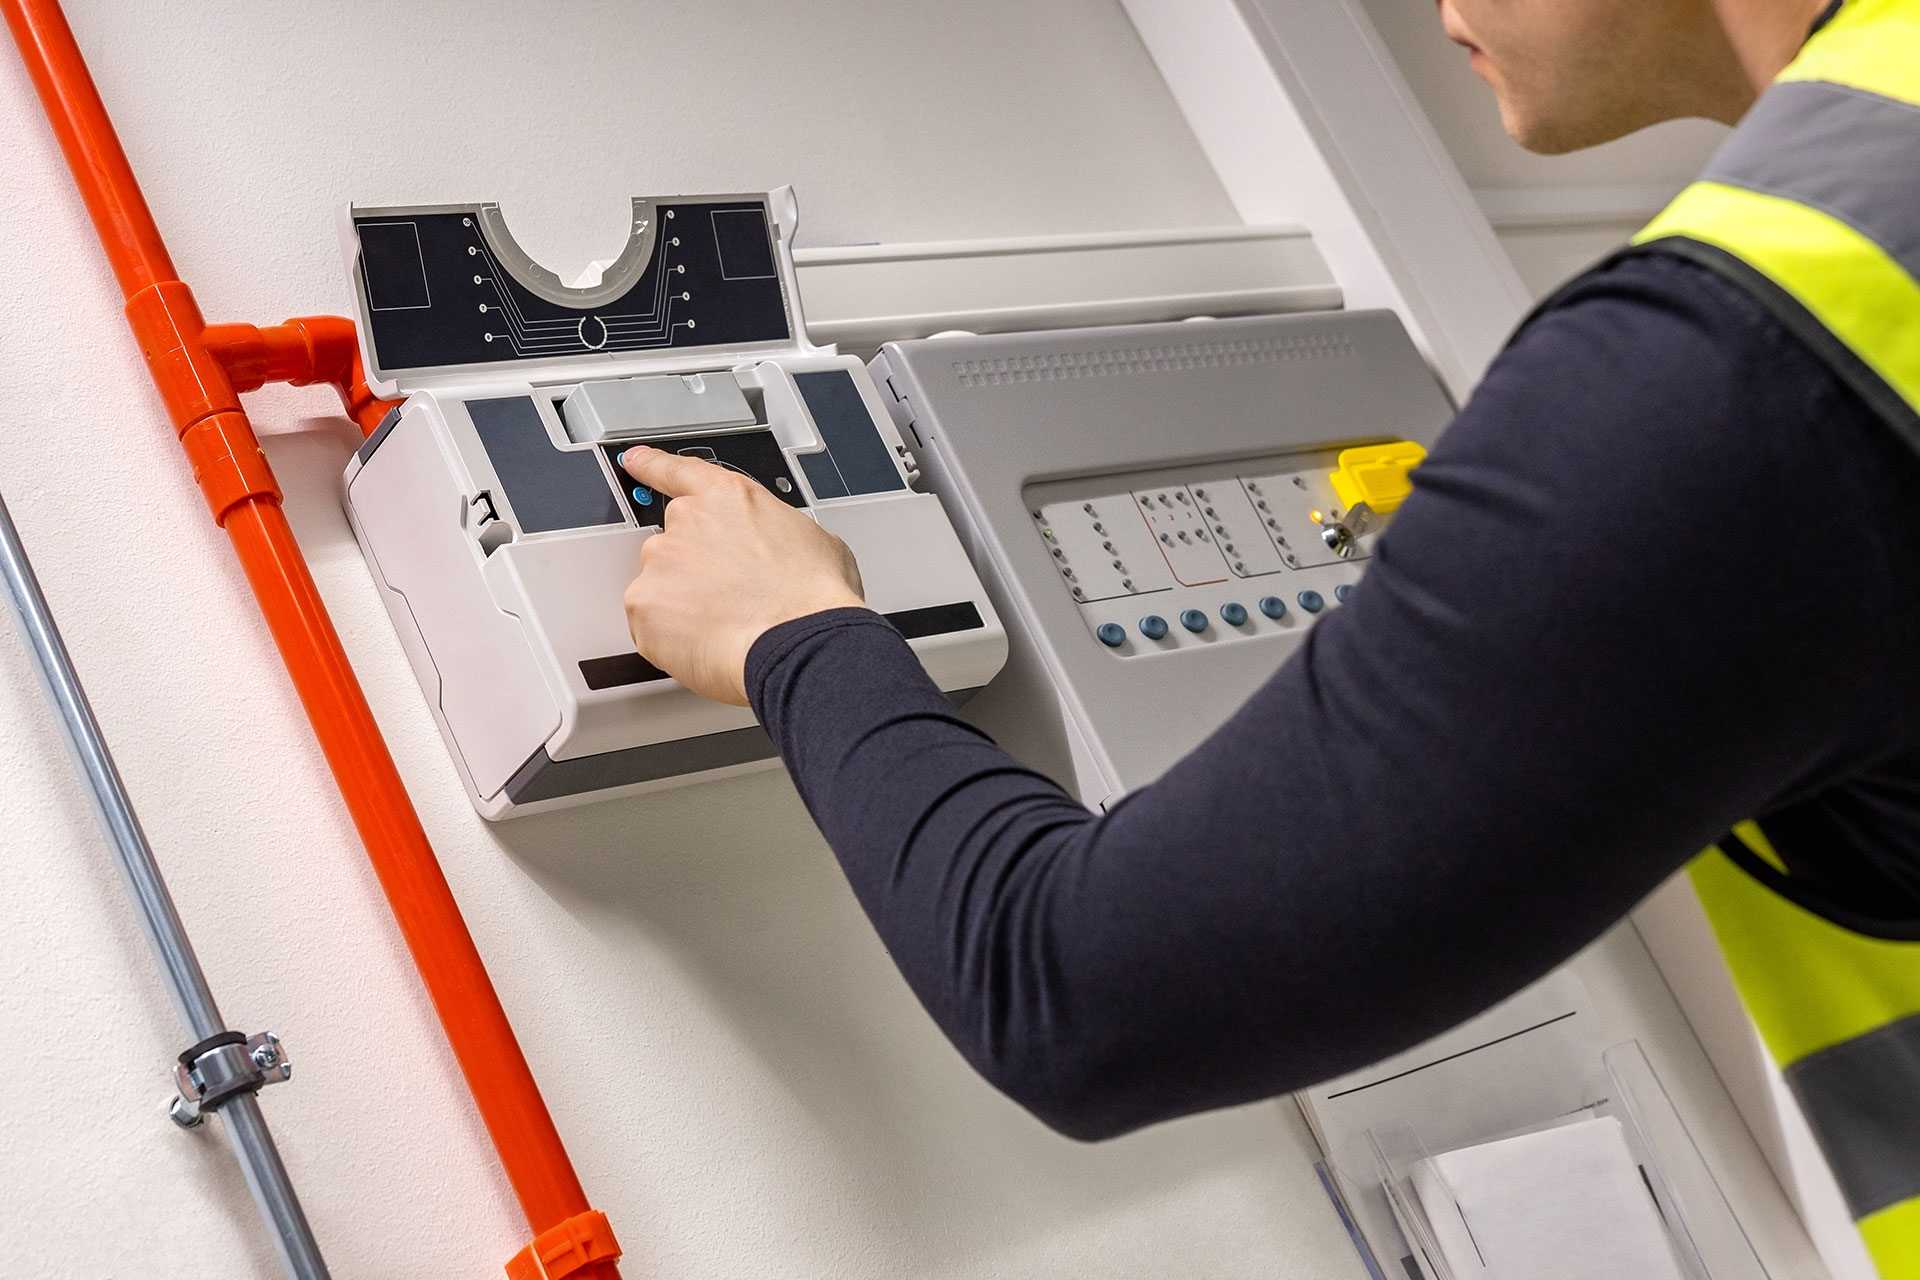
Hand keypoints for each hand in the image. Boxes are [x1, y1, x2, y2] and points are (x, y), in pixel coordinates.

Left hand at [618, 446, 866, 704]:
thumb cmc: (815, 599)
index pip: (678, 471)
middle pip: (673, 542)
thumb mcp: (818, 543)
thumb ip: (782, 534)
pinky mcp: (643, 604)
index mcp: (730, 498)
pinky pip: (649, 624)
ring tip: (725, 627)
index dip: (652, 466)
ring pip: (660, 586)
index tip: (635, 461)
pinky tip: (708, 643)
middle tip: (729, 599)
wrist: (799, 644)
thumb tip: (785, 551)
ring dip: (683, 605)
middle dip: (694, 571)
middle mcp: (688, 521)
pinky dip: (670, 638)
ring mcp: (661, 561)